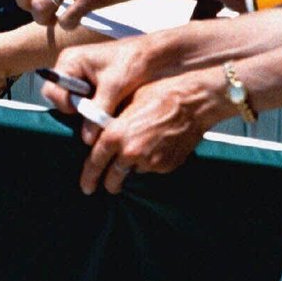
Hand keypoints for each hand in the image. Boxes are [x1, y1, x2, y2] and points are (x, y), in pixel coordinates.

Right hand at [41, 35, 162, 144]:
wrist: (156, 54)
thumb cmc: (133, 61)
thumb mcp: (114, 87)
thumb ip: (98, 111)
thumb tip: (87, 139)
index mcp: (70, 61)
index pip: (52, 90)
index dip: (66, 104)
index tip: (84, 111)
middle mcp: (70, 67)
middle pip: (60, 97)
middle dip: (77, 108)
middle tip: (96, 111)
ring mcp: (80, 76)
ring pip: (73, 102)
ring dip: (88, 109)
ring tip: (106, 108)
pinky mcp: (91, 84)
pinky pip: (85, 101)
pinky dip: (95, 108)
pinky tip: (109, 106)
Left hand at [77, 67, 227, 194]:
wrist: (194, 101)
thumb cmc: (160, 94)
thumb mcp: (127, 102)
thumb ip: (111, 122)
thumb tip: (98, 131)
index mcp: (115, 135)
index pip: (94, 163)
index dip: (88, 177)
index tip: (86, 186)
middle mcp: (130, 152)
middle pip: (113, 179)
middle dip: (109, 183)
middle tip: (108, 184)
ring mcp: (150, 162)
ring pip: (134, 171)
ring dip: (133, 167)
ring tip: (142, 148)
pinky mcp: (167, 166)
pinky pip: (153, 168)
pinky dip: (151, 162)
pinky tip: (158, 146)